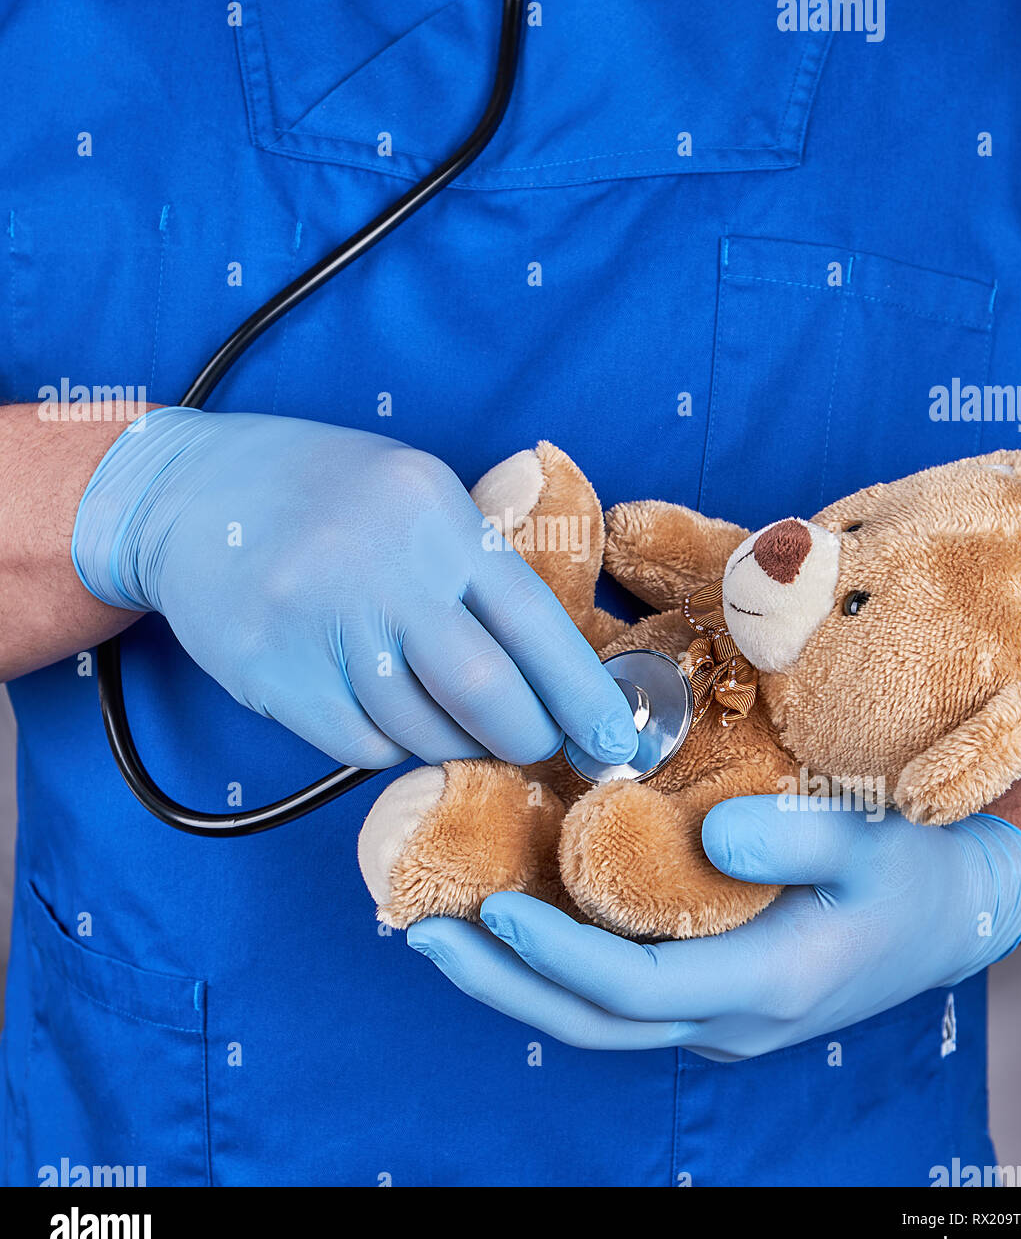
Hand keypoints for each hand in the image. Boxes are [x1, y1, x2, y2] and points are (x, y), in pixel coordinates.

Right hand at [71, 408, 638, 770]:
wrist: (185, 494)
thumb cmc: (318, 494)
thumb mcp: (412, 492)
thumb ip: (475, 565)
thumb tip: (554, 670)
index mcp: (434, 514)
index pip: (532, 621)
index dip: (582, 693)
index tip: (617, 740)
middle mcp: (383, 568)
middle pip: (487, 694)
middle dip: (527, 736)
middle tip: (537, 744)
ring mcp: (322, 624)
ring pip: (423, 730)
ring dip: (452, 740)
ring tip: (445, 714)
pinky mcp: (273, 676)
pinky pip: (362, 746)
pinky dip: (388, 743)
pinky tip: (376, 704)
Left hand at [407, 795, 1020, 1059]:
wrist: (947, 917)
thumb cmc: (909, 874)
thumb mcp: (868, 843)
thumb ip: (794, 839)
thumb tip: (710, 835)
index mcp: (764, 984)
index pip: (636, 988)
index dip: (558, 957)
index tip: (491, 911)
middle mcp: (729, 1017)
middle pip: (593, 1023)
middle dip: (500, 986)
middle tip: (418, 934)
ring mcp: (717, 1016)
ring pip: (598, 1020)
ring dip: (515, 983)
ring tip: (442, 933)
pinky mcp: (710, 995)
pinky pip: (620, 996)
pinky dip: (556, 968)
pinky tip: (516, 924)